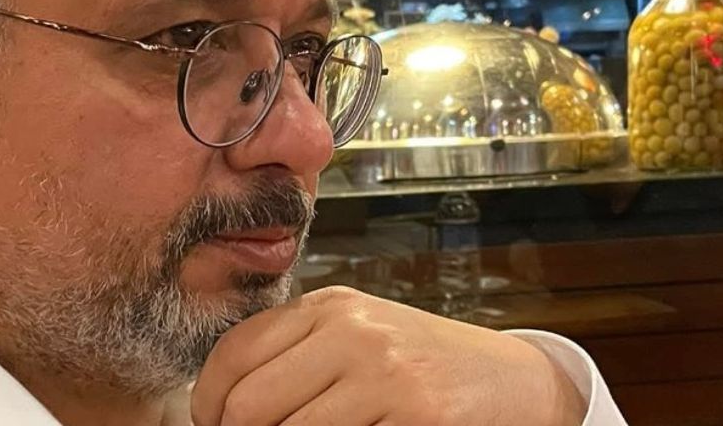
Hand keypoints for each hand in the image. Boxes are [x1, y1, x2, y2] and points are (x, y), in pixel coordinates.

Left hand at [190, 286, 585, 425]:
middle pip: (250, 404)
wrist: (514, 382)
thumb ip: (296, 358)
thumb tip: (223, 407)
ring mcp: (387, 373)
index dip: (208, 402)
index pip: (234, 353)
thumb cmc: (424, 366)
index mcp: (331, 307)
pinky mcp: (418, 413)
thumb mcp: (358, 339)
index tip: (212, 424)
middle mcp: (354, 331)